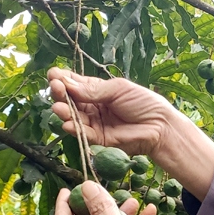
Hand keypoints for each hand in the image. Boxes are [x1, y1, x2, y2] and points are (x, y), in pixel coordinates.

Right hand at [47, 67, 213, 199]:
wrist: (160, 125)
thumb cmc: (143, 102)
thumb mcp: (117, 90)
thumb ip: (93, 90)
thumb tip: (66, 83)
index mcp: (98, 90)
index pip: (75, 84)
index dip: (63, 79)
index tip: (53, 75)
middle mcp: (93, 106)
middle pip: (71, 100)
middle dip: (61, 94)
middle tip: (55, 88)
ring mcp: (95, 122)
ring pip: (74, 117)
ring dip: (64, 112)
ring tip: (59, 107)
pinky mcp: (100, 139)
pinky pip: (84, 134)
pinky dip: (74, 129)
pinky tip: (67, 123)